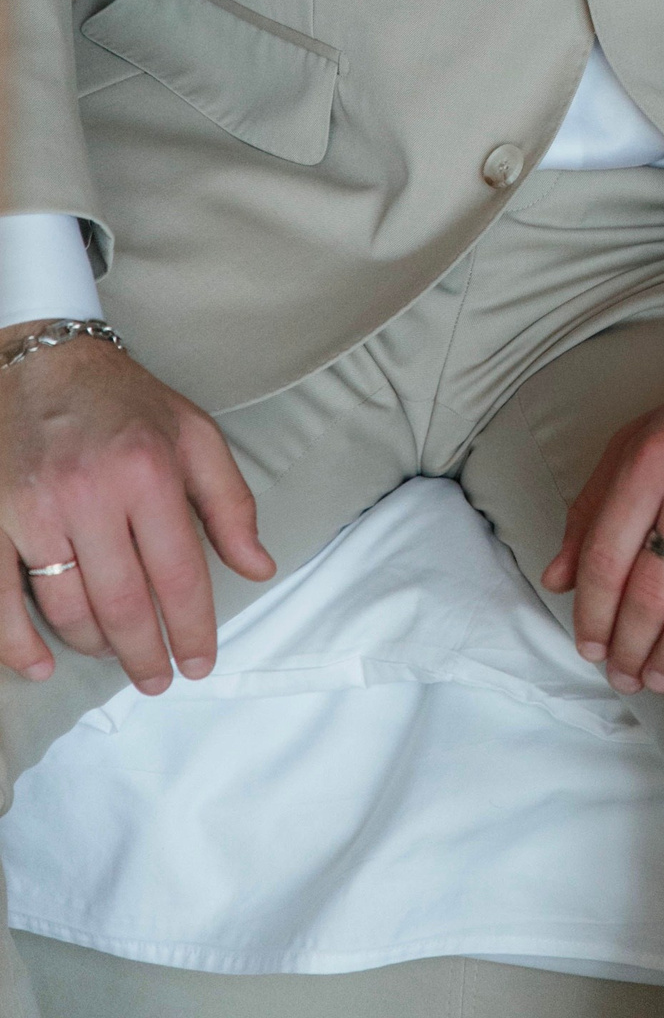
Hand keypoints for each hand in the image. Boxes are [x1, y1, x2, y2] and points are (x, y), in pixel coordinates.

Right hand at [0, 328, 274, 692]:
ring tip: (117, 654)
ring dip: (96, 645)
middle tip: (157, 680)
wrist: (43, 362)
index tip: (199, 663)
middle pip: (123, 603)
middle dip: (145, 654)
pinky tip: (42, 665)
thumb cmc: (126, 402)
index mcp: (148, 472)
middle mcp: (90, 493)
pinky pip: (0, 599)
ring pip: (67, 607)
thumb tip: (259, 568)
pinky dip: (19, 644)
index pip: (178, 574)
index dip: (191, 629)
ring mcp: (34, 510)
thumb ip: (230, 503)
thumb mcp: (194, 435)